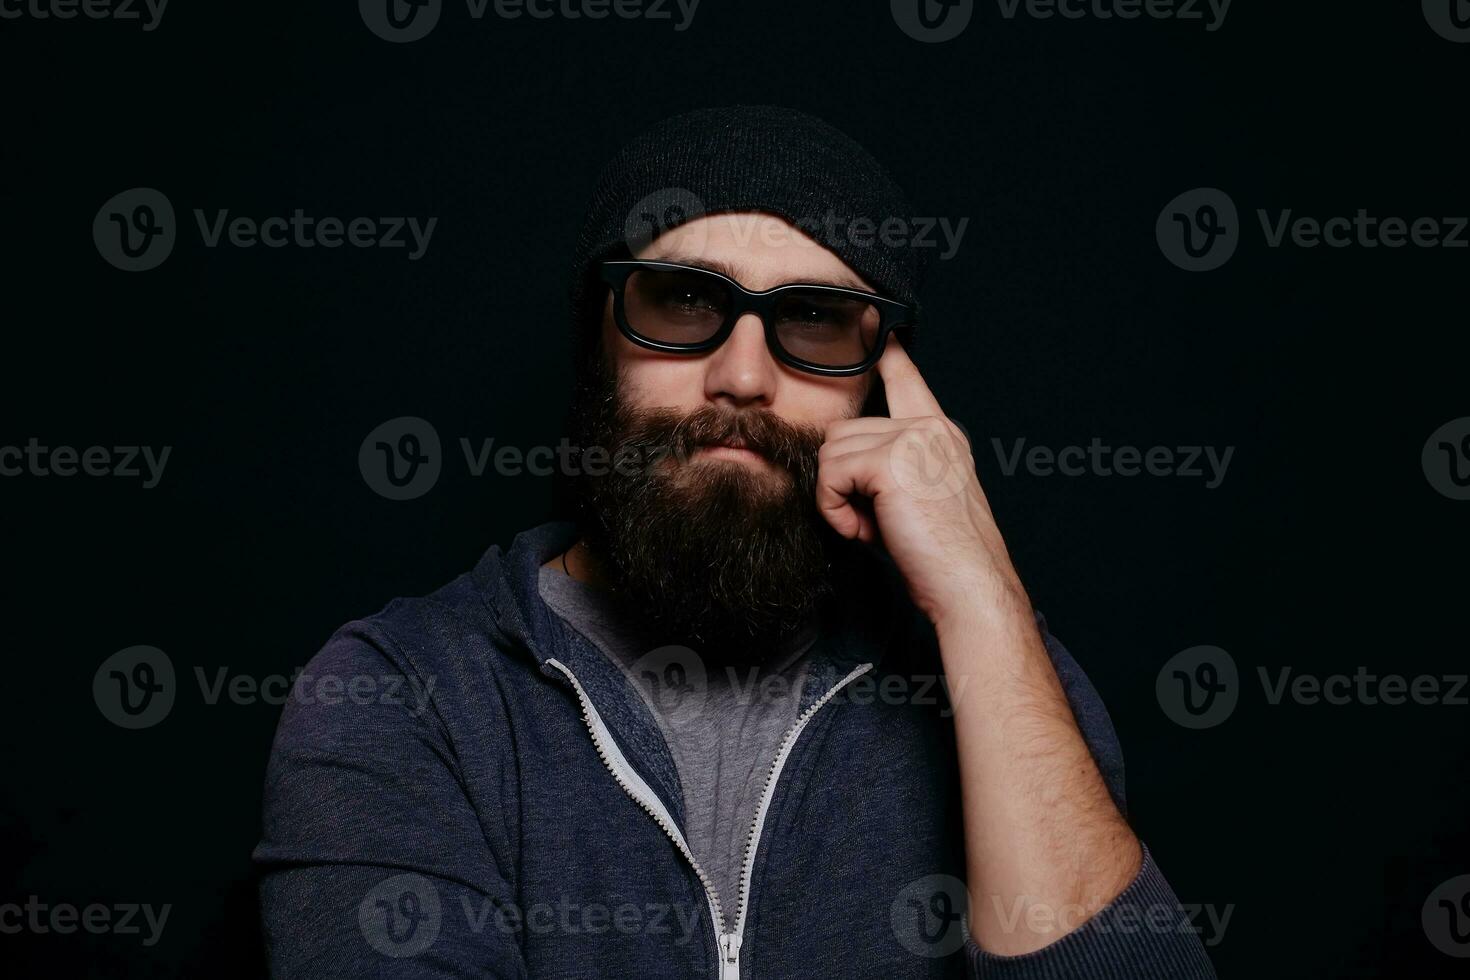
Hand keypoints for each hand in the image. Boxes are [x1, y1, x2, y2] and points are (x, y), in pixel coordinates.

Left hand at [816, 337, 1026, 627]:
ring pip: (831, 452)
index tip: (881, 327)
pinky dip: (836, 510)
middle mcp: (930, 428)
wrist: (969, 589)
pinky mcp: (892, 460)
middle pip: (843, 432)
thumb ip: (886, 471)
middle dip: (844, 483)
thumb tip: (836, 464)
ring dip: (838, 499)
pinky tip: (866, 532)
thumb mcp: (913, 503)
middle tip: (876, 524)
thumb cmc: (940, 563)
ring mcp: (913, 438)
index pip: (909, 383)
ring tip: (876, 530)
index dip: (892, 357)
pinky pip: (830, 474)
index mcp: (941, 435)